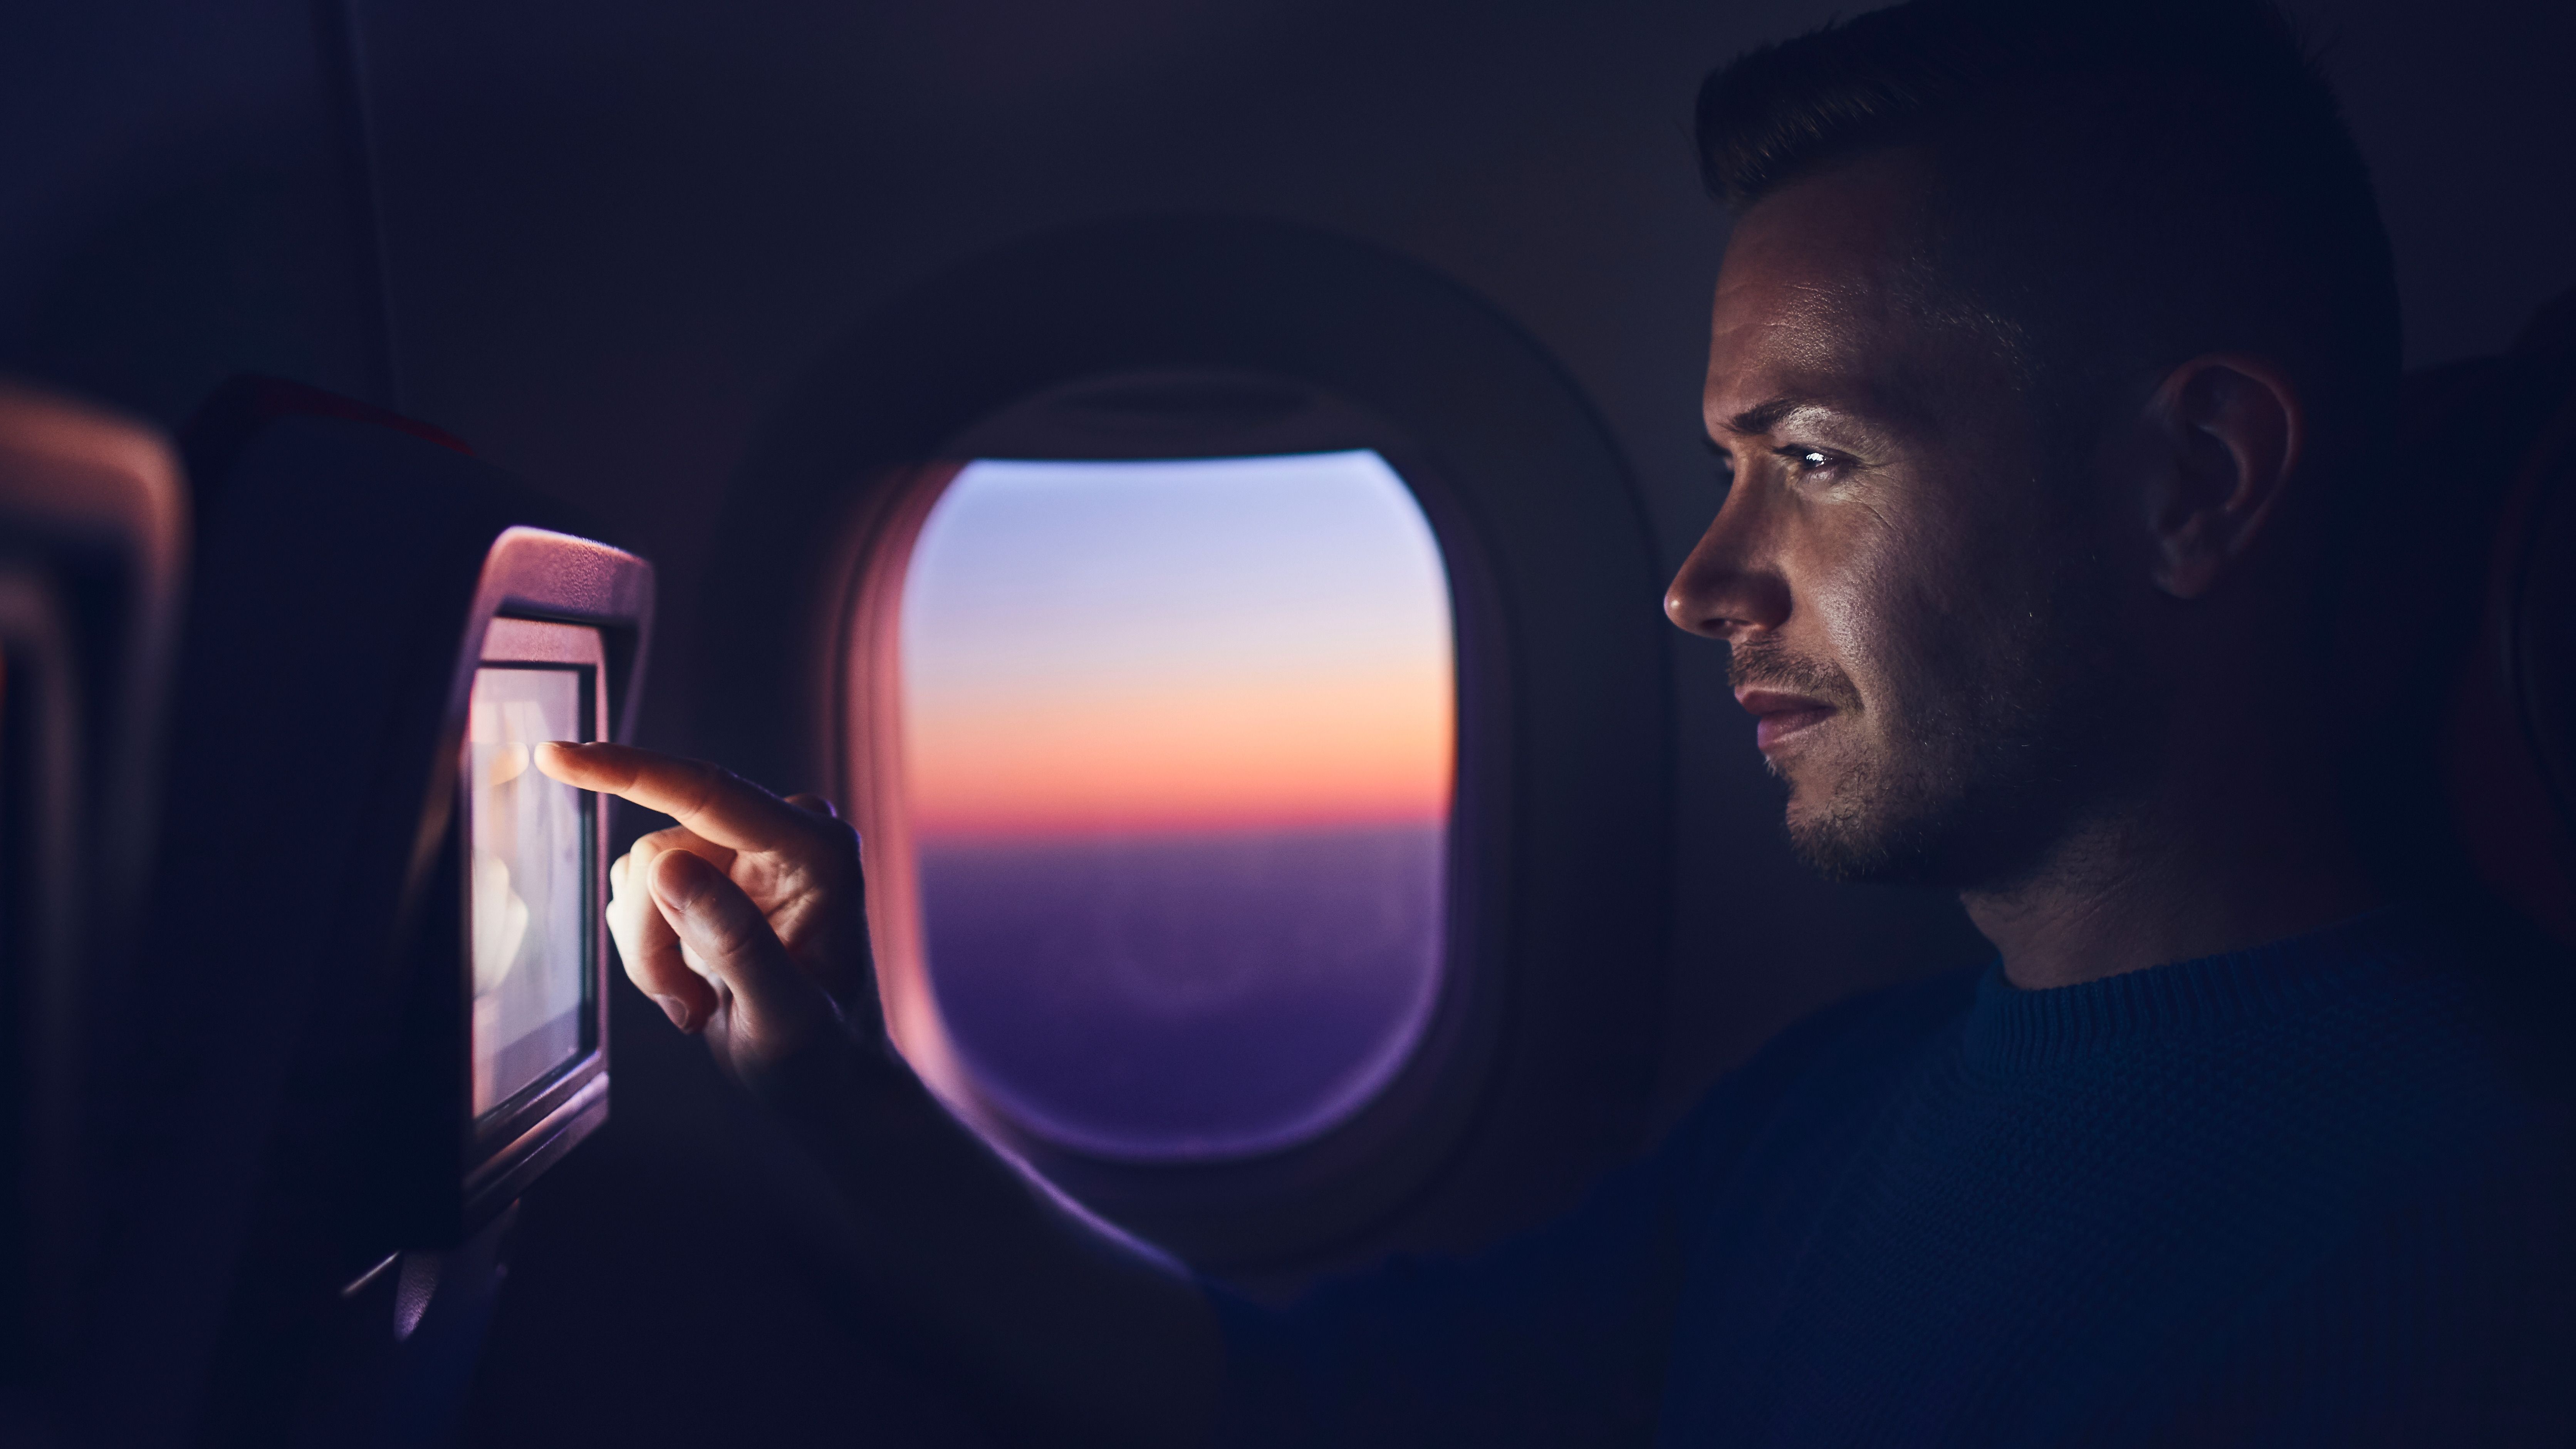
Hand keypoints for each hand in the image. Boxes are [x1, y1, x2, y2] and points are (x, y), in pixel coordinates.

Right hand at [533, 741, 881, 1075]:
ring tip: (697, 1003)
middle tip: (684, 1006)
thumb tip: (670, 868)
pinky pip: (639, 893)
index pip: (706, 792)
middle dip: (652, 934)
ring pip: (640, 874)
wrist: (825, 1080)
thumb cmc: (821, 1055)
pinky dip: (648, 952)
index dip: (625, 771)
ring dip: (649, 950)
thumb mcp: (786, 1018)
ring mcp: (745, 854)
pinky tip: (692, 989)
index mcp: (816, 849)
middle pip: (660, 848)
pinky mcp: (714, 876)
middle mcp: (783, 836)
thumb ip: (735, 942)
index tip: (553, 756)